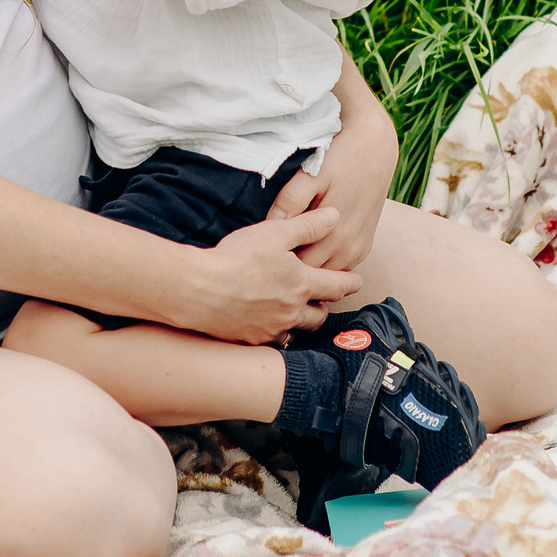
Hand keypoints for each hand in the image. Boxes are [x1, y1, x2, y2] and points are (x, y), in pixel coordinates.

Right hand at [172, 208, 363, 344]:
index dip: (350, 282)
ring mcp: (272, 329)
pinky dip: (275, 330)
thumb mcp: (275, 233)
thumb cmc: (237, 258)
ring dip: (300, 321)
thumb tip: (335, 216)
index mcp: (303, 284)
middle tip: (322, 297)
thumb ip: (308, 226)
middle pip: (320, 315)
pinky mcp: (252, 340)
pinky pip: (272, 338)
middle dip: (324, 306)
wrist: (199, 290)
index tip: (357, 282)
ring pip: (297, 330)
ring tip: (295, 310)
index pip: (338, 286)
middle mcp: (293, 312)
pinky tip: (266, 320)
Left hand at [271, 118, 399, 275]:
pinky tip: (309, 246)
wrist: (375, 149)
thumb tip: (270, 225)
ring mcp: (358, 252)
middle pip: (310, 275)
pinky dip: (323, 262)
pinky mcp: (363, 249)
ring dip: (307, 267)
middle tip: (271, 250)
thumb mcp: (311, 175)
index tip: (264, 249)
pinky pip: (338, 267)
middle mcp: (348, 250)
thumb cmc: (340, 159)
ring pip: (325, 274)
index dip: (277, 260)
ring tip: (288, 248)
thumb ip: (290, 202)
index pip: (297, 268)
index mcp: (333, 235)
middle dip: (289, 268)